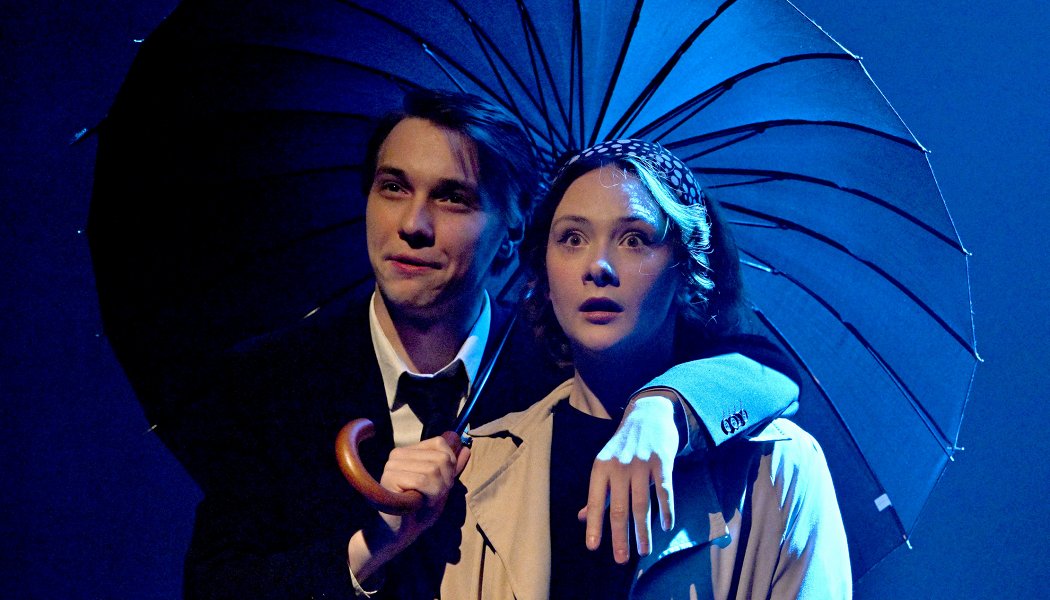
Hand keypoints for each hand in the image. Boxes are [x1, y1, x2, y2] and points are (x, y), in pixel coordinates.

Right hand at [377, 436, 469, 546]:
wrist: (400, 532)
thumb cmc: (420, 509)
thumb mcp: (441, 485)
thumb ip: (452, 467)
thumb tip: (465, 448)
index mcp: (409, 451)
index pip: (439, 443)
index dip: (448, 466)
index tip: (438, 485)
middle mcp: (398, 453)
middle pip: (441, 458)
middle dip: (444, 482)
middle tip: (431, 496)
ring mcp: (392, 464)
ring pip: (433, 469)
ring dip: (437, 491)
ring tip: (424, 500)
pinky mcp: (389, 477)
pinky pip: (423, 481)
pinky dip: (428, 495)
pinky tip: (417, 503)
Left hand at [578, 393, 677, 562]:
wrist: (647, 413)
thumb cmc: (623, 445)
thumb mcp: (605, 463)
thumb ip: (597, 492)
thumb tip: (581, 518)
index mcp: (600, 468)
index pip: (594, 501)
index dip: (594, 525)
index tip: (593, 547)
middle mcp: (619, 466)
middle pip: (618, 508)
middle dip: (620, 536)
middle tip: (621, 559)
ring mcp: (641, 464)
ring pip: (641, 504)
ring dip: (643, 531)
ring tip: (643, 551)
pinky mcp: (662, 461)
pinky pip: (664, 491)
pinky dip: (666, 510)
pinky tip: (665, 526)